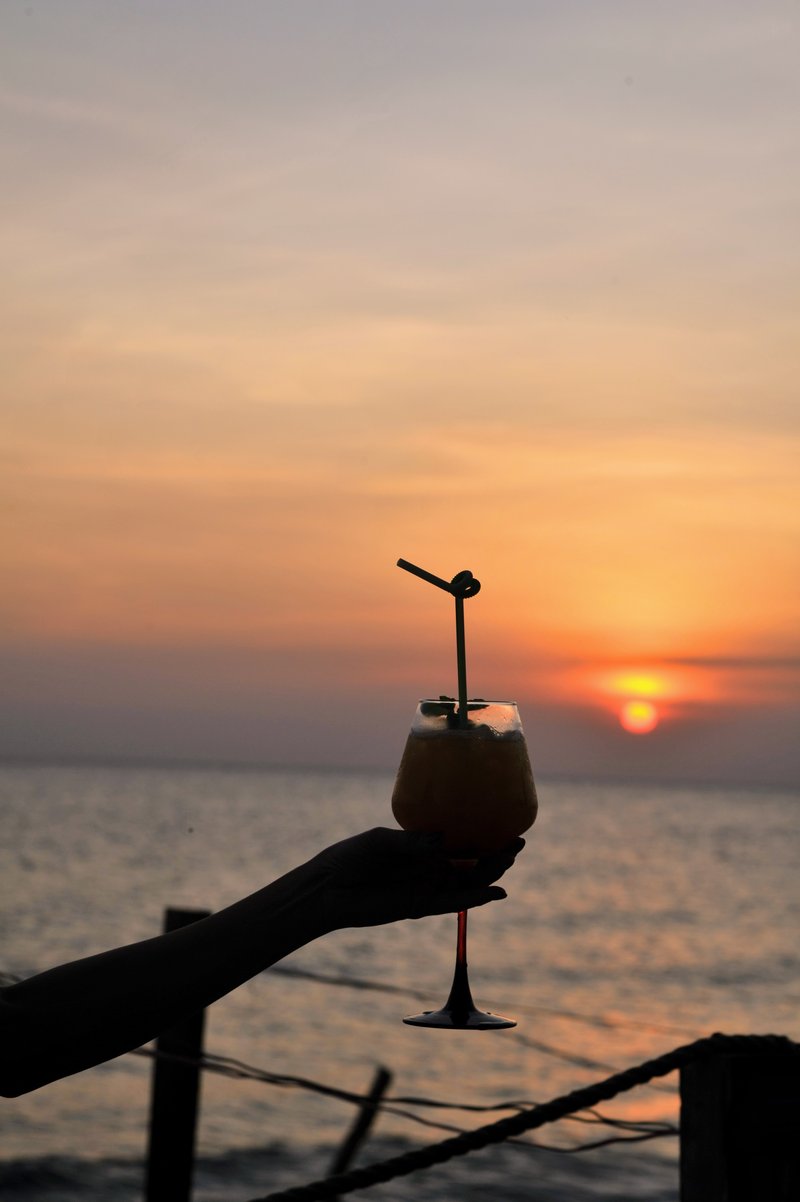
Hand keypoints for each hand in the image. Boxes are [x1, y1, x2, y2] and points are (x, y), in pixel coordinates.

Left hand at [310, 827, 524, 929]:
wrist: (327, 890)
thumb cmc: (349, 858)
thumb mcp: (381, 843)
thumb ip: (411, 843)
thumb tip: (442, 838)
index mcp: (421, 846)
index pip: (459, 839)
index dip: (483, 833)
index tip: (506, 823)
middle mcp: (428, 866)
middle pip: (471, 861)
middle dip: (495, 853)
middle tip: (516, 842)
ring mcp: (426, 887)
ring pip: (467, 882)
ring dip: (490, 874)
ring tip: (509, 860)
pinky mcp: (420, 907)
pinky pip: (453, 904)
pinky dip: (474, 899)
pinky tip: (495, 893)